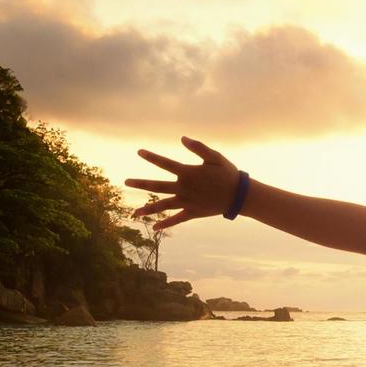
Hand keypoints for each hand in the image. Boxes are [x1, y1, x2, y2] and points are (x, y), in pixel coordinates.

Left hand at [124, 136, 239, 229]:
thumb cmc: (228, 174)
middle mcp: (184, 188)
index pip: (165, 163)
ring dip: (148, 209)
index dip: (152, 157)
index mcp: (188, 173)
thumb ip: (199, 147)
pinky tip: (155, 228)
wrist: (239, 195)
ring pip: (164, 206)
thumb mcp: (215, 157)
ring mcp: (187, 202)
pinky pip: (177, 219)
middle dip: (141, 184)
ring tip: (134, 213)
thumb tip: (182, 138)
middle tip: (126, 182)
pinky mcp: (193, 213)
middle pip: (158, 186)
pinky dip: (166, 224)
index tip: (139, 152)